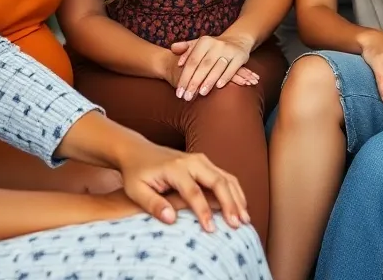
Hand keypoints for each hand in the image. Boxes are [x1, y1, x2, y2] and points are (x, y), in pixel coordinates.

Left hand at [117, 141, 248, 231]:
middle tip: (238, 224)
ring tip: (245, 218)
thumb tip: (171, 219)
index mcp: (175, 168)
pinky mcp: (205, 163)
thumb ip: (153, 204)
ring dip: (237, 198)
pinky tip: (240, 206)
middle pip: (217, 181)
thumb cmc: (136, 174)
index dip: (204, 211)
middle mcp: (192, 161)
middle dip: (230, 204)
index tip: (211, 230)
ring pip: (226, 177)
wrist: (138, 151)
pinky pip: (225, 176)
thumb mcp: (136, 190)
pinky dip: (235, 191)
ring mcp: (201, 160)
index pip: (194, 192)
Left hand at [167, 36, 257, 99]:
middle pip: (203, 66)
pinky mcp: (240, 56)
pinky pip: (232, 68)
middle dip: (194, 82)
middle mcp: (216, 44)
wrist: (237, 40)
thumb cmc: (213, 47)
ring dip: (208, 81)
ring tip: (201, 93)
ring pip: (217, 68)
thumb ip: (185, 48)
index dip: (185, 77)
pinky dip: (225, 77)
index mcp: (204, 41)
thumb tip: (173, 48)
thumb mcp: (199, 44)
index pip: (192, 61)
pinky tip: (218, 87)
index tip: (179, 91)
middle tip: (187, 96)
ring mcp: (229, 50)